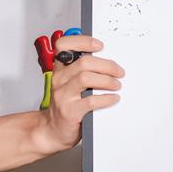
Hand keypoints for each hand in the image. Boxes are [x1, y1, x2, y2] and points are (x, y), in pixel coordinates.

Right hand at [41, 35, 123, 151]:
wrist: (53, 130)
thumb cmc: (66, 105)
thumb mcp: (69, 84)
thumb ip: (82, 71)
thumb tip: (108, 62)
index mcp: (60, 69)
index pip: (63, 45)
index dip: (82, 41)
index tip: (99, 45)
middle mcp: (59, 79)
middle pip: (83, 62)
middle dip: (106, 65)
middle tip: (119, 71)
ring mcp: (63, 95)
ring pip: (86, 78)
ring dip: (106, 80)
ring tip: (117, 85)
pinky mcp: (70, 111)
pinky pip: (90, 101)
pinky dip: (106, 98)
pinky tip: (113, 98)